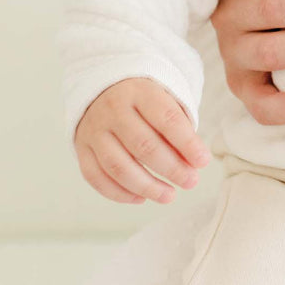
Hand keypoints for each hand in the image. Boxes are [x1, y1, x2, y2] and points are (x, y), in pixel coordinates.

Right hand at [74, 78, 209, 204]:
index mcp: (140, 91)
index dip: (187, 143)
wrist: (103, 86)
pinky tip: (141, 198)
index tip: (203, 162)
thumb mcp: (165, 99)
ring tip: (169, 195)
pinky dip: (119, 193)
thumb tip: (193, 163)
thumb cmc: (145, 99)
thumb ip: (179, 127)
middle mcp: (113, 109)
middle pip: (144, 146)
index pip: (167, 119)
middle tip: (191, 181)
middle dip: (171, 169)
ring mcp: (94, 130)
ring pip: (118, 166)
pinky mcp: (80, 148)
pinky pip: (96, 177)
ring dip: (147, 187)